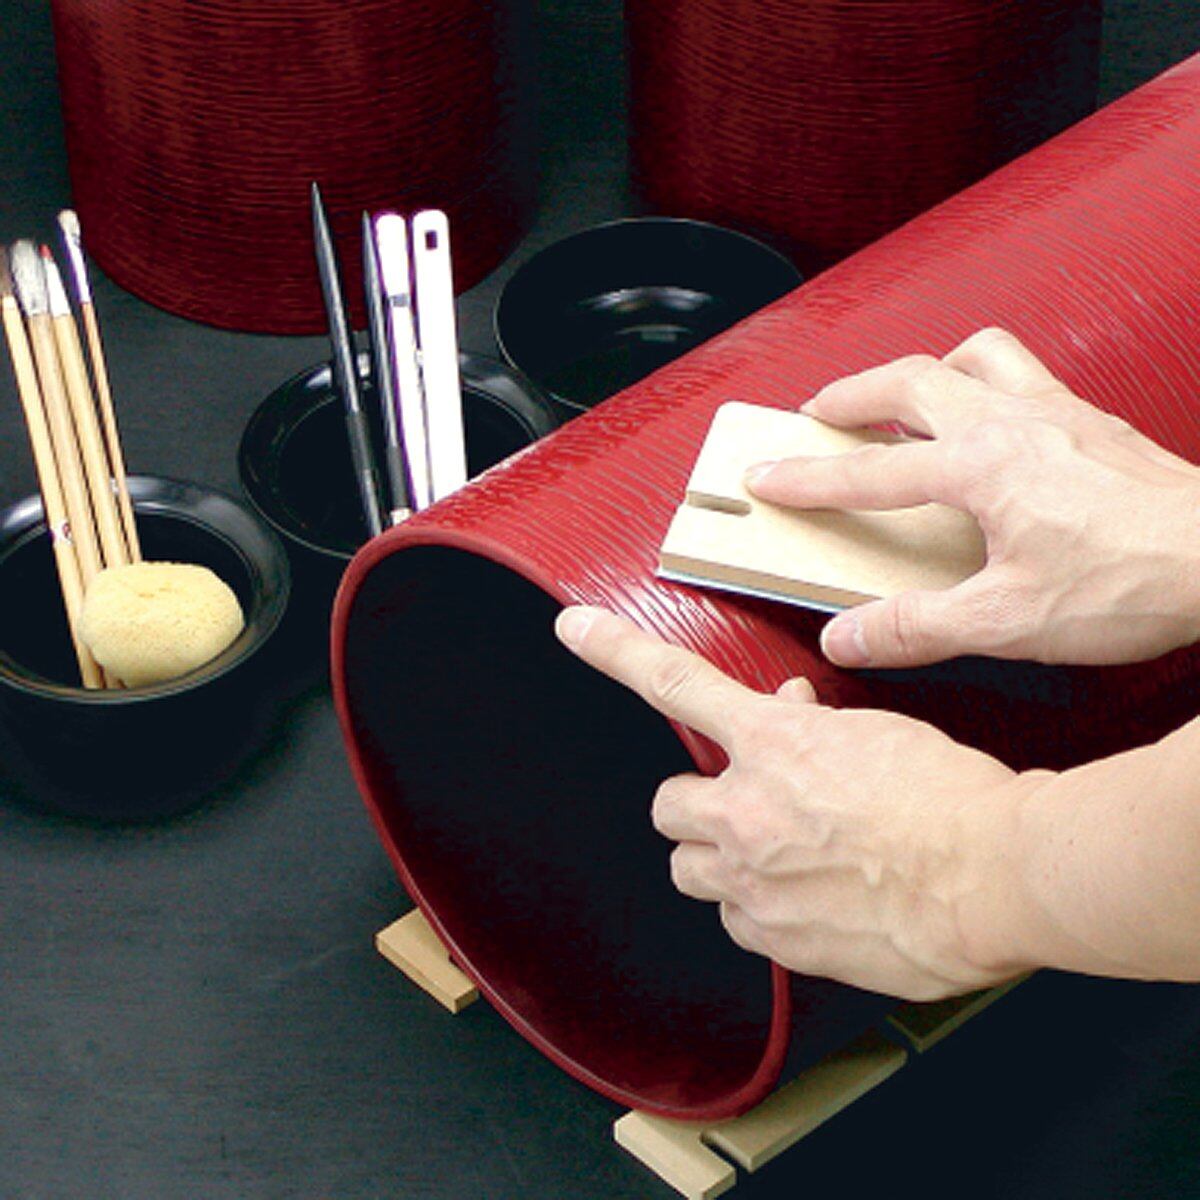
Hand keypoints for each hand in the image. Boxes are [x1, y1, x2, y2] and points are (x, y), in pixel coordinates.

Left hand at [555, 606, 1039, 1000]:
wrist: (997, 875)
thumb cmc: (954, 798)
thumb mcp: (878, 732)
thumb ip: (816, 726)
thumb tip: (791, 710)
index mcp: (775, 741)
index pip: (676, 681)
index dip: (615, 650)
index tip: (575, 630)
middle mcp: (748, 809)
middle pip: (667, 805)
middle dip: (697, 804)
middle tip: (741, 806)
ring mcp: (754, 877)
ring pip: (688, 869)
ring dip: (717, 859)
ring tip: (771, 858)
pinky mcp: (775, 936)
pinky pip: (734, 922)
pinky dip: (757, 911)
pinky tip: (803, 901)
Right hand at [747, 327, 1199, 668]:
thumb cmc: (1132, 582)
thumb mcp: (1008, 621)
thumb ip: (916, 627)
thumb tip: (849, 637)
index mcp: (981, 465)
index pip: (870, 471)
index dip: (809, 477)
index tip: (768, 476)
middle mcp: (1014, 421)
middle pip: (910, 381)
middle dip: (850, 396)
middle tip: (817, 414)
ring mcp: (1058, 412)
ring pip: (974, 354)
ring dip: (925, 370)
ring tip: (901, 398)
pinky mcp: (1093, 421)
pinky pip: (1024, 372)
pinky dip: (984, 379)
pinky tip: (987, 417)